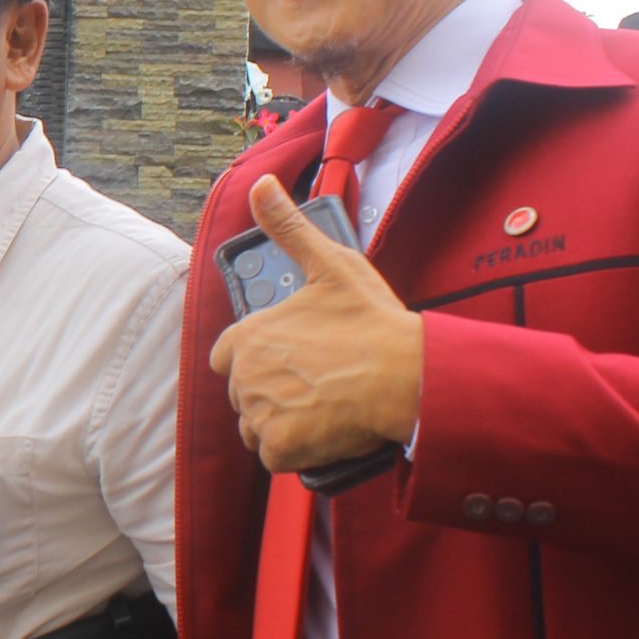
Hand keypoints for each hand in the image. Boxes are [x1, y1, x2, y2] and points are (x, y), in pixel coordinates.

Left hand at [208, 173, 423, 471]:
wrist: (410, 375)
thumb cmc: (373, 321)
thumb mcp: (329, 263)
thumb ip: (286, 227)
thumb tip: (259, 183)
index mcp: (246, 336)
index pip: (228, 357)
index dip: (258, 360)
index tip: (293, 361)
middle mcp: (243, 375)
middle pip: (244, 395)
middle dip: (274, 394)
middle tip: (318, 385)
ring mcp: (260, 413)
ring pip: (257, 427)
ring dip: (283, 424)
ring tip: (325, 407)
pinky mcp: (280, 447)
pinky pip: (276, 455)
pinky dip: (298, 450)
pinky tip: (326, 431)